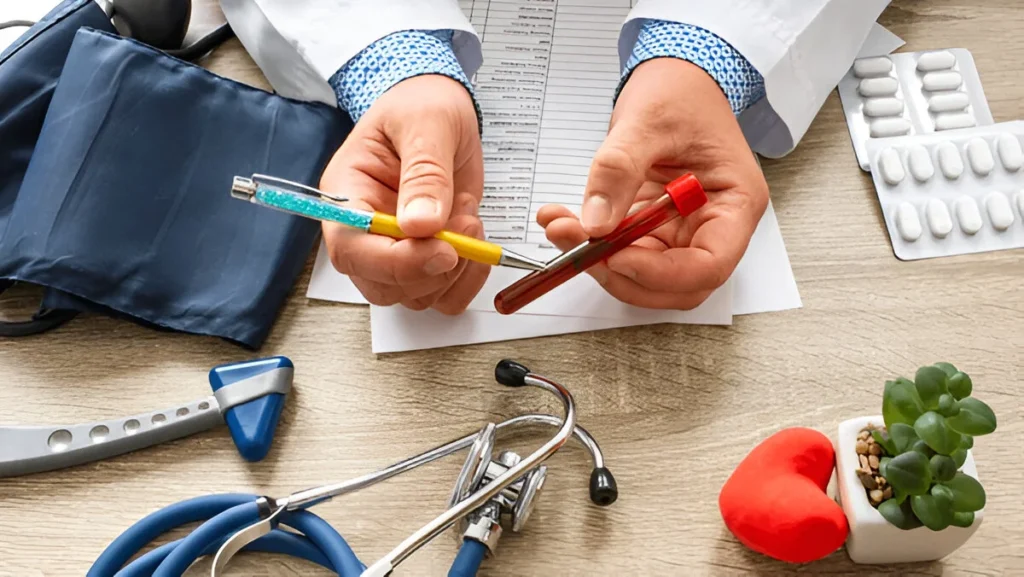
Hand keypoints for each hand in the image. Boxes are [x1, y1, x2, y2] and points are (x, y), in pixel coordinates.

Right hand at [320, 75, 487, 312]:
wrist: (438, 107)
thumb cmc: (420, 106)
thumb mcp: (427, 123)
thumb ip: (425, 172)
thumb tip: (421, 225)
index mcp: (347, 195)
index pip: (352, 249)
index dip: (396, 262)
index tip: (443, 250)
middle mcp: (365, 232)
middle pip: (382, 285)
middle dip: (431, 269)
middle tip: (467, 226)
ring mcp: (397, 249)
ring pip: (416, 296)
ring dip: (455, 271)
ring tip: (470, 218)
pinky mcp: (427, 257)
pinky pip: (443, 295)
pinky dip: (468, 279)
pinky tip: (477, 241)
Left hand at [538, 58, 768, 308]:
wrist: (675, 77)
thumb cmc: (681, 92)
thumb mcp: (647, 121)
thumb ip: (619, 170)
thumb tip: (595, 223)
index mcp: (734, 203)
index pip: (709, 265)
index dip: (661, 273)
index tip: (616, 258)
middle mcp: (712, 225)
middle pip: (675, 283)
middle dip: (622, 273)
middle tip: (579, 247)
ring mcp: (681, 229)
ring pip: (643, 274)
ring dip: (598, 262)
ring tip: (561, 227)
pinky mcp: (652, 227)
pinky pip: (622, 252)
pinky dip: (590, 245)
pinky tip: (561, 221)